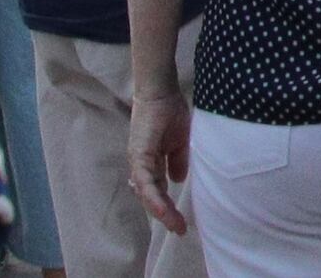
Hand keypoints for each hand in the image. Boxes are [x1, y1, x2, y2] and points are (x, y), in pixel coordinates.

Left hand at [132, 85, 191, 235]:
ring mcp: (138, 161)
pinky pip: (145, 180)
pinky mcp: (138, 155)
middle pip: (152, 196)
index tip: (181, 222)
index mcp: (152, 162)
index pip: (159, 190)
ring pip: (147, 192)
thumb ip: (178, 160)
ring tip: (173, 223)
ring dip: (160, 209)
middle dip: (165, 214)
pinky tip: (162, 207)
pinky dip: (153, 195)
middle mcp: (141, 166)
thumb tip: (177, 181)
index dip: (169, 206)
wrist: (160, 91)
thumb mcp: (180, 140)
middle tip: (179, 229)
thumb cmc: (169, 110)